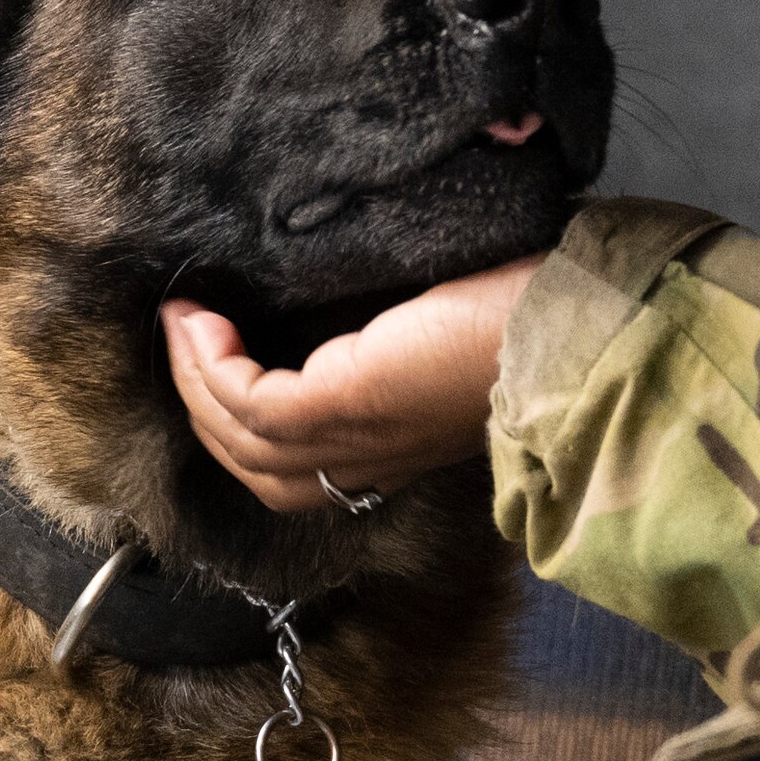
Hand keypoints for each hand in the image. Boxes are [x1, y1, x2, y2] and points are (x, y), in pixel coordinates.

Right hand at [161, 256, 541, 511]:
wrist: (576, 318)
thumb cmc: (530, 307)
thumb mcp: (446, 327)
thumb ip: (400, 331)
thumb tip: (358, 289)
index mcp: (401, 446)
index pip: (302, 471)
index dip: (245, 422)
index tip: (219, 355)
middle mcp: (376, 458)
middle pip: (262, 470)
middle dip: (205, 407)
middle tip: (183, 338)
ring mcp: (361, 437)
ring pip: (244, 439)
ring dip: (195, 379)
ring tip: (182, 324)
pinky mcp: (350, 401)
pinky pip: (251, 404)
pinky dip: (212, 366)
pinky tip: (202, 323)